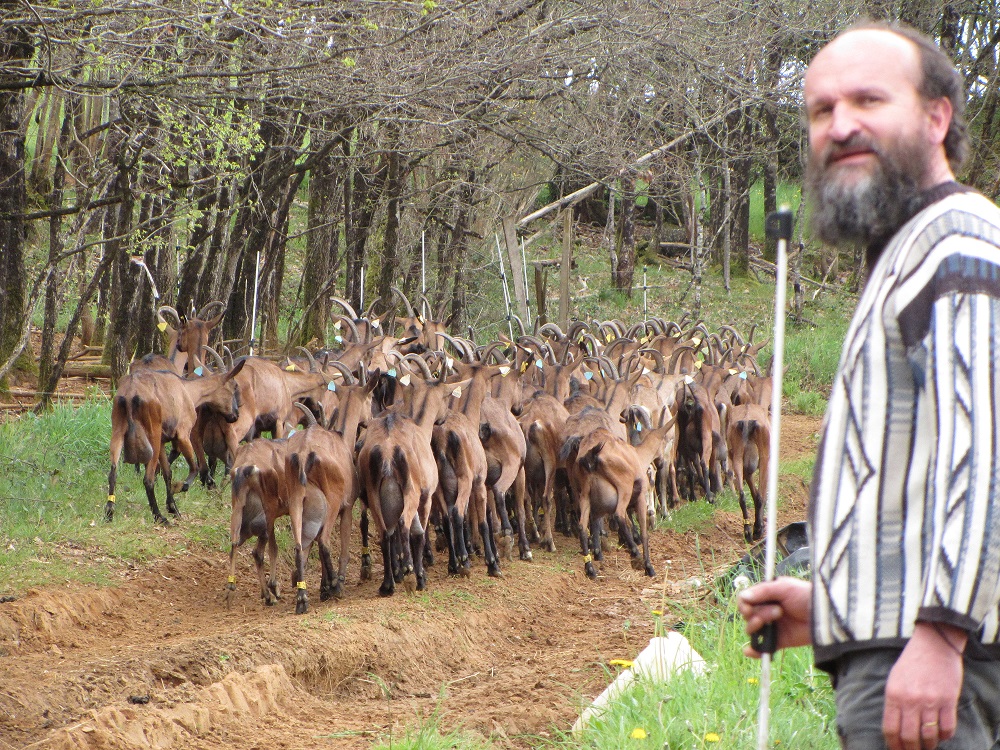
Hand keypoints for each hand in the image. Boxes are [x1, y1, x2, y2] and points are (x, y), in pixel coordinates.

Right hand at [737, 576, 812, 656]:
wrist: (827, 614)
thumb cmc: (806, 595)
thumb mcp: (784, 587)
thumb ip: (763, 591)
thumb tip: (743, 598)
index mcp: (767, 596)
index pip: (746, 601)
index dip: (744, 605)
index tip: (749, 608)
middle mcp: (767, 611)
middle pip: (748, 616)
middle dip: (758, 614)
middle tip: (778, 611)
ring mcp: (773, 627)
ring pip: (753, 630)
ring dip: (755, 627)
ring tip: (770, 623)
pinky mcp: (780, 641)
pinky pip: (764, 648)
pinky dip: (755, 651)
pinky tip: (750, 651)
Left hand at [883, 622, 965, 749]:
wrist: (934, 644)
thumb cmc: (912, 662)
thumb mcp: (894, 679)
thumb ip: (894, 701)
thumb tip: (894, 727)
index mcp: (893, 694)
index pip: (890, 728)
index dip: (893, 745)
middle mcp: (910, 700)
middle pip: (909, 737)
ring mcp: (930, 701)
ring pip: (929, 735)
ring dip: (929, 746)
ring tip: (928, 746)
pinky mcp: (948, 700)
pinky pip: (947, 728)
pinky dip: (945, 736)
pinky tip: (942, 735)